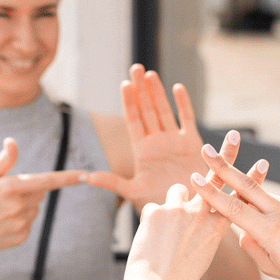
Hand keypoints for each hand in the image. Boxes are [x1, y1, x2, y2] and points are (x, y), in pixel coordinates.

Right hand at [0, 138, 84, 255]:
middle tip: (6, 195)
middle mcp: (18, 207)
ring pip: (35, 208)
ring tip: (1, 210)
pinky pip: (29, 223)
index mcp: (10, 188)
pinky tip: (2, 222)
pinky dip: (20, 221)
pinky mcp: (21, 236)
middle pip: (41, 192)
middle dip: (30, 190)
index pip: (46, 181)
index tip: (86, 175)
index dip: (68, 178)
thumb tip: (12, 142)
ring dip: (25, 206)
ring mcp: (20, 224)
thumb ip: (3, 161)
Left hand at [83, 64, 205, 210]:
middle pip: (147, 110)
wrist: (187, 212)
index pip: (133, 121)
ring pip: (165, 111)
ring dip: (158, 93)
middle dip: (141, 89)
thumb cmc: (160, 204)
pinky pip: (187, 120)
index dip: (129, 103)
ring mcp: (175, 141)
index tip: (124, 84)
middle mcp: (157, 142)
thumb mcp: (133, 192)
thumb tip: (86, 176)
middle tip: (136, 68)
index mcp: (142, 151)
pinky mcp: (193, 144)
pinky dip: (183, 104)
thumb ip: (112, 182)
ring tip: (150, 74)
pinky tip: (177, 87)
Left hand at [110, 132, 267, 279]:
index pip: (238, 199)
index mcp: (216, 229)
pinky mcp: (157, 209)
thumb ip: (204, 233)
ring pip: (178, 190)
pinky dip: (151, 222)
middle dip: (224, 156)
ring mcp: (179, 209)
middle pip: (216, 178)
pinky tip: (150, 240)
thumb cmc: (179, 279)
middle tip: (233, 136)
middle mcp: (201, 214)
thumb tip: (197, 221)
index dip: (250, 181)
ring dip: (174, 202)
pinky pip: (153, 208)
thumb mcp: (202, 256)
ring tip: (165, 228)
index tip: (262, 165)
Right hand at [190, 144, 279, 279]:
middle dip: (223, 166)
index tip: (195, 177)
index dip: (211, 193)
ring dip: (251, 201)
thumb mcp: (274, 269)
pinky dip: (276, 216)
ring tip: (268, 228)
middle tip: (206, 149)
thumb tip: (242, 232)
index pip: (233, 209)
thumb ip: (253, 248)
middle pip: (245, 185)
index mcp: (270, 232)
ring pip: (263, 198)